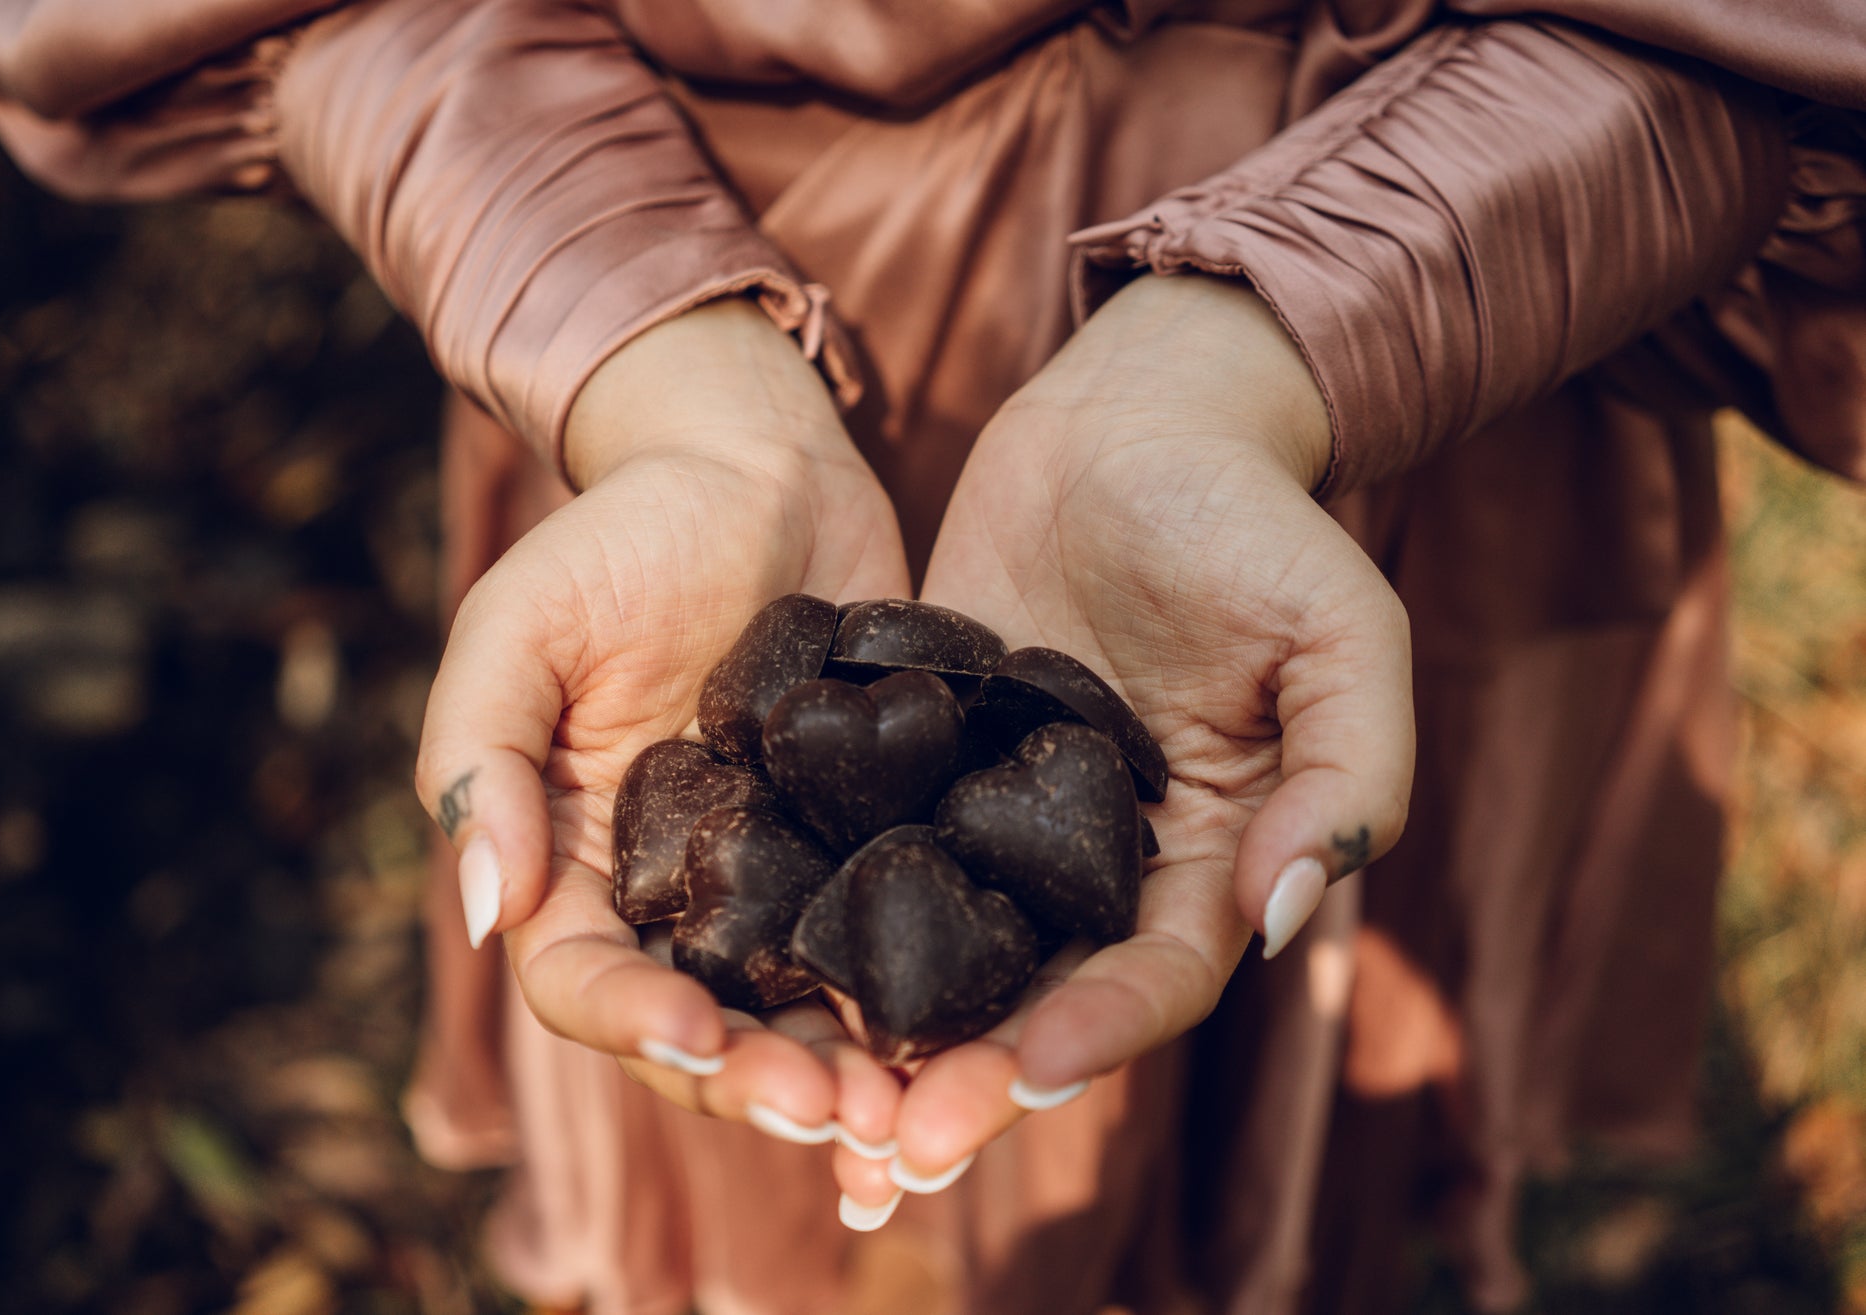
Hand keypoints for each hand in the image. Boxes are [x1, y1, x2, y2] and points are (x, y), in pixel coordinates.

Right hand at [415, 299, 908, 1148]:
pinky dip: (933, 997)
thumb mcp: (520, 624)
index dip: (637, 1024)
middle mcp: (683, 896)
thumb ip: (480, 759)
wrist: (757, 464)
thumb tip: (486, 911)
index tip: (701, 1037)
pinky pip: (902, 937)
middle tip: (839, 1112)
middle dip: (763, 1083)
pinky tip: (980, 1027)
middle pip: (710, 1028)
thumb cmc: (622, 532)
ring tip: (915, 1105)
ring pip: (810, 1010)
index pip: (587, 982)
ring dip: (855, 1073)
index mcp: (580, 865)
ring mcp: (788, 878)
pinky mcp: (879, 842)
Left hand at [844, 275, 1414, 1202]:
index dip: (1103, 1031)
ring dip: (892, 1028)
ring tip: (823, 1091)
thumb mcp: (1344, 633)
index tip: (1031, 1069)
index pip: (1158, 975)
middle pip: (1039, 995)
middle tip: (899, 1142)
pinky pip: (873, 851)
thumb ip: (1350, 776)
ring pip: (946, 949)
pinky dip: (829, 916)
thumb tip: (1283, 915)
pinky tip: (765, 967)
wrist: (1134, 419)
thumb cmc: (1256, 519)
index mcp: (1210, 857)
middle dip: (977, 1075)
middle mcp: (1100, 862)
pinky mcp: (918, 765)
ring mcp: (999, 818)